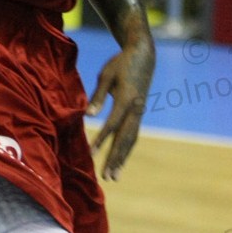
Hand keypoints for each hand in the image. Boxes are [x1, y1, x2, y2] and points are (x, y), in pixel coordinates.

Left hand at [87, 41, 152, 180]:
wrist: (143, 56)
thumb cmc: (120, 63)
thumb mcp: (106, 75)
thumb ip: (97, 96)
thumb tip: (87, 116)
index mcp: (126, 99)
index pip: (112, 124)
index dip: (102, 140)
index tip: (92, 154)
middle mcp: (136, 109)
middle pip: (124, 138)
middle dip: (115, 158)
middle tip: (107, 177)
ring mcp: (139, 112)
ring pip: (131, 139)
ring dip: (122, 158)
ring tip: (114, 175)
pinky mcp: (139, 113)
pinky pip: (133, 134)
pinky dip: (126, 149)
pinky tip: (120, 160)